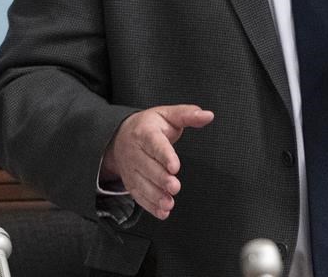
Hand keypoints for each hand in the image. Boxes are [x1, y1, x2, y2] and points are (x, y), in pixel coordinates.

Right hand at [102, 104, 213, 219]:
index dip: (164, 155)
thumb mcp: (168, 115)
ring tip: (168, 203)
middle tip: (174, 187)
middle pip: (147, 166)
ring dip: (155, 196)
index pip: (154, 144)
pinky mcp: (131, 182)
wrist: (119, 136)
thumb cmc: (149, 126)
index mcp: (145, 132)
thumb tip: (207, 115)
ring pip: (141, 183)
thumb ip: (188, 115)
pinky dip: (150, 206)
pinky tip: (162, 212)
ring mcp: (131, 168)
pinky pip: (138, 195)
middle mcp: (135, 151)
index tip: (175, 166)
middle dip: (161, 179)